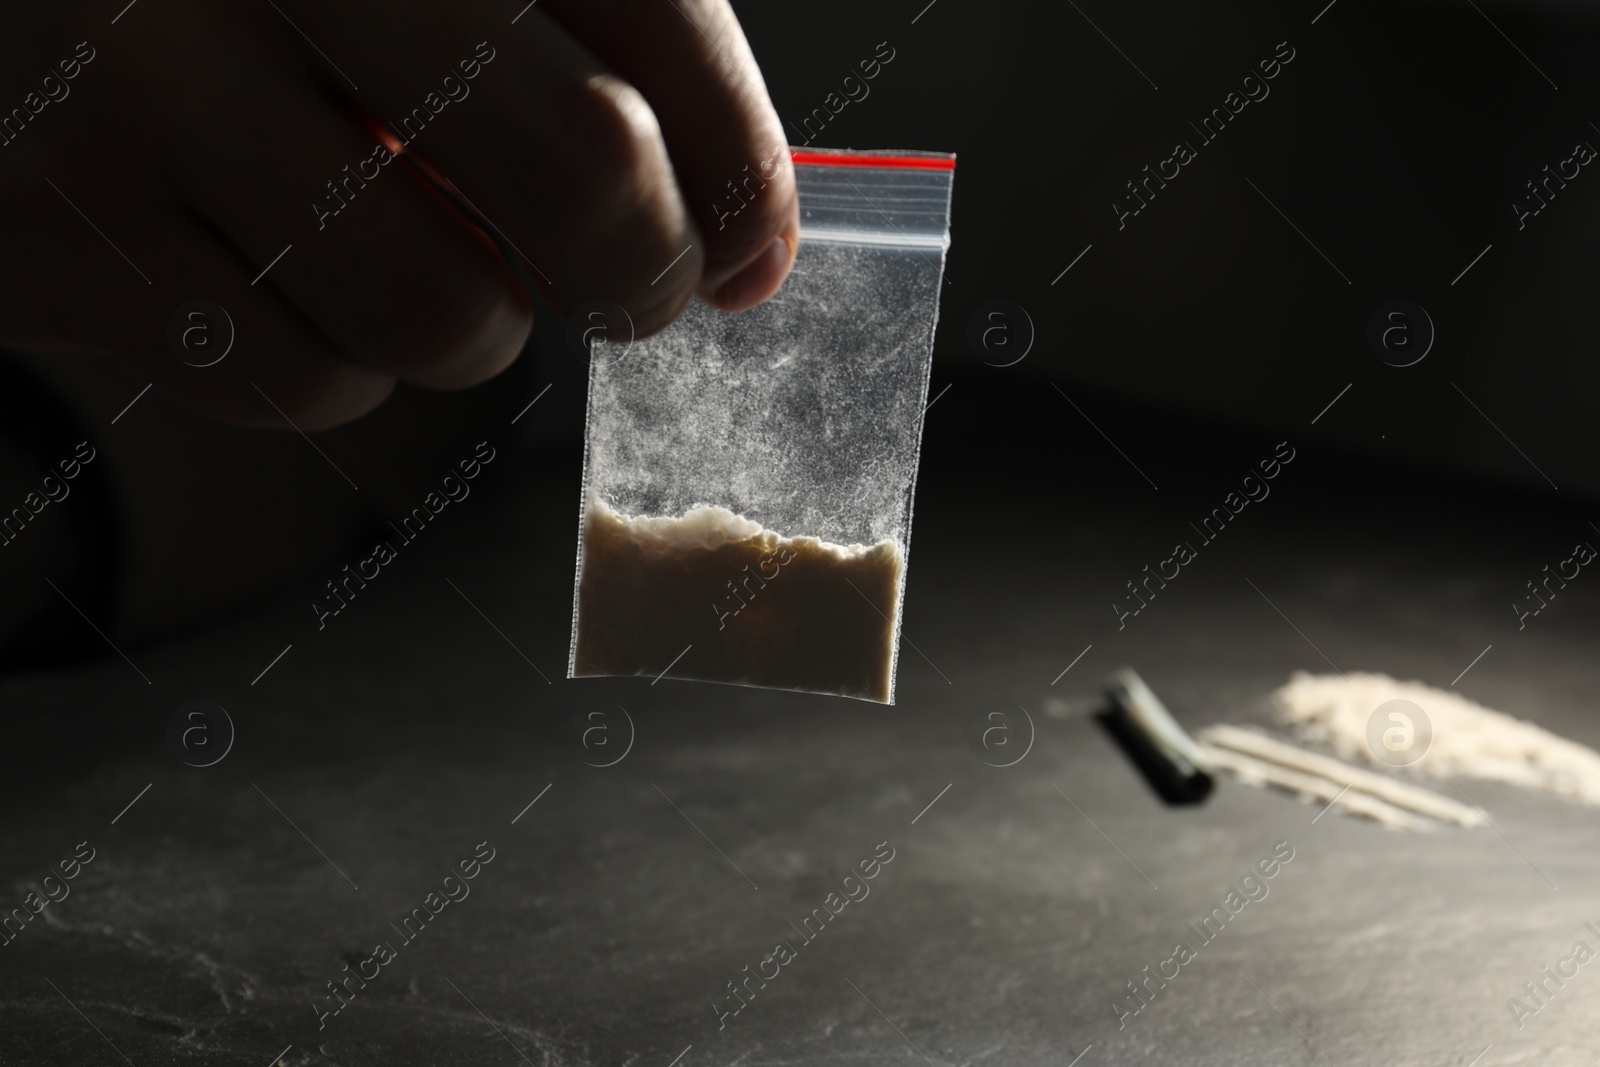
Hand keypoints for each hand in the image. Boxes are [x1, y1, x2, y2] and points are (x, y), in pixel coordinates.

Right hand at [0, 0, 798, 428]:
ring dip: (472, 325)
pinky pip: (300, 381)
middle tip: (635, 290)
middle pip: (585, 168)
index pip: (648, 10)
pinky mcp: (59, 235)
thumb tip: (748, 234)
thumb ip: (566, 34)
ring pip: (445, 314)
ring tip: (415, 257)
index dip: (736, 158)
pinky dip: (333, 364)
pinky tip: (287, 282)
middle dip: (644, 269)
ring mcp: (137, 88)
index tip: (753, 248)